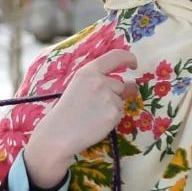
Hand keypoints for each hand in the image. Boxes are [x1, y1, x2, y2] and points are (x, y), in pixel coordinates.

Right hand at [22, 46, 138, 188]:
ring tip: (92, 116)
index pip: (116, 56)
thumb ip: (100, 81)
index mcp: (88, 71)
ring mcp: (108, 97)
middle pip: (120, 84)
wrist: (58, 134)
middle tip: (99, 106)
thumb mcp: (78, 87)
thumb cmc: (66, 112)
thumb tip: (131, 84)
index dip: (129, 58)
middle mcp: (100, 81)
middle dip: (116, 94)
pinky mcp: (113, 113)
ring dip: (112, 108)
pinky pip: (119, 114)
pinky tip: (96, 123)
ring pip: (120, 101)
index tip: (133, 64)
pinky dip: (111, 119)